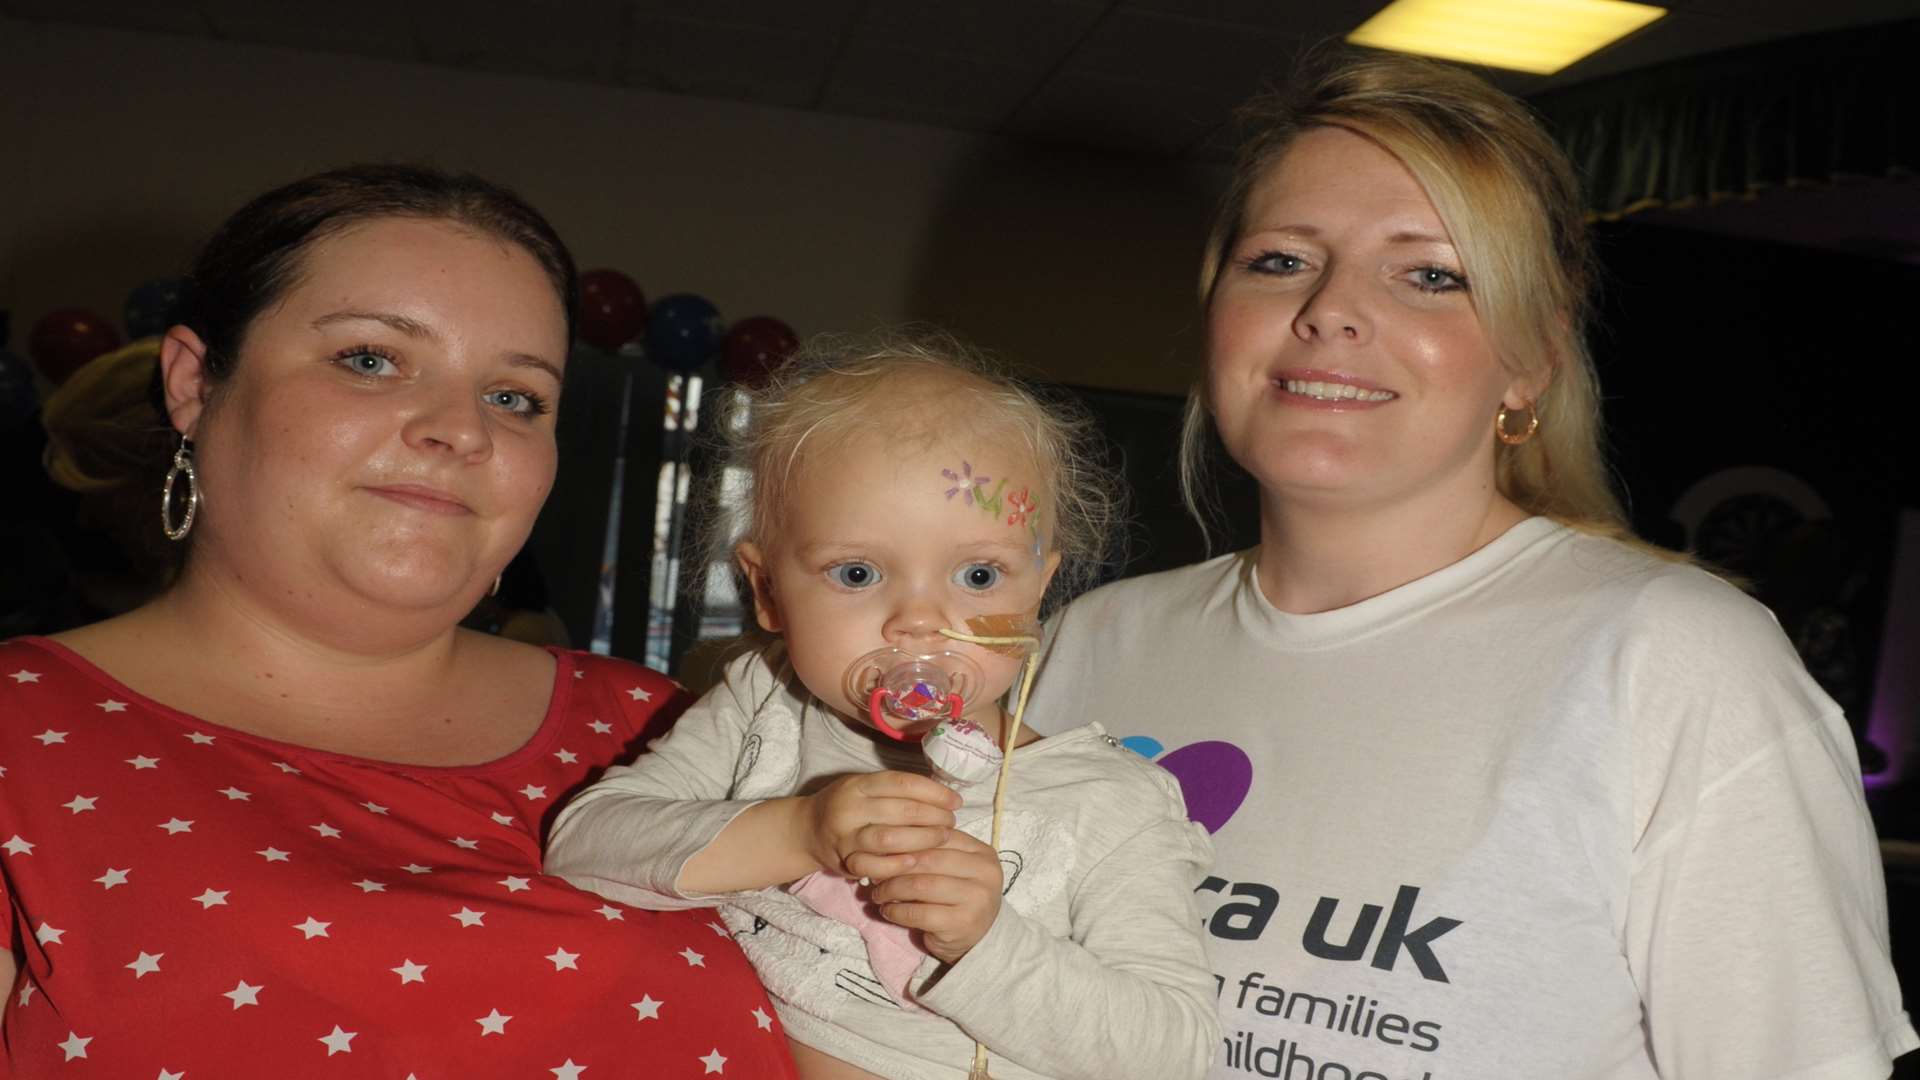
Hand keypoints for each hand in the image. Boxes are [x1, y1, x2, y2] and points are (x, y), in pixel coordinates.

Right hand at [801, 770, 958, 877]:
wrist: (805, 830)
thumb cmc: (845, 806)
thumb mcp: (863, 787)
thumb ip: (894, 789)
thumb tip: (939, 792)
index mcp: (858, 784)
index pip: (903, 783)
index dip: (934, 792)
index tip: (955, 800)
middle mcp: (850, 807)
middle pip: (901, 810)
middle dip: (934, 817)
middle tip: (952, 822)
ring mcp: (845, 836)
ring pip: (890, 838)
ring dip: (922, 840)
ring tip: (942, 839)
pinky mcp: (844, 860)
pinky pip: (875, 866)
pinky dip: (898, 864)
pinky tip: (917, 861)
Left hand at [867, 829, 1002, 964]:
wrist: (980, 938)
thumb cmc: (959, 897)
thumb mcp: (953, 869)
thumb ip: (930, 853)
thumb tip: (886, 844)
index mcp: (982, 853)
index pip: (938, 837)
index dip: (906, 842)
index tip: (883, 851)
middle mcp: (985, 873)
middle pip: (927, 859)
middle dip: (895, 866)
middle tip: (875, 873)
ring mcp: (976, 899)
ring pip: (920, 885)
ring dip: (892, 889)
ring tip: (879, 894)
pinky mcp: (962, 923)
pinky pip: (919, 913)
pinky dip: (897, 912)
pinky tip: (888, 911)